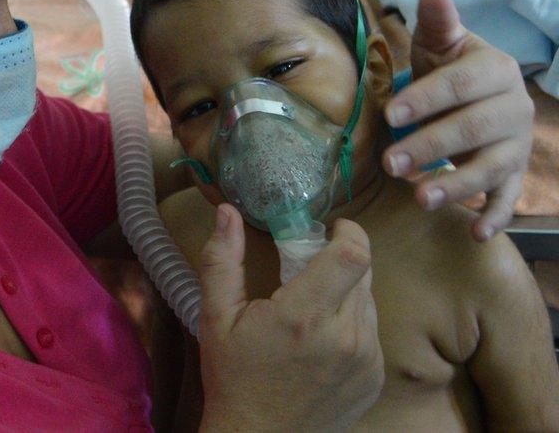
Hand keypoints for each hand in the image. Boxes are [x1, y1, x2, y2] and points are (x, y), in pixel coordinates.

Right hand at [197, 205, 382, 430]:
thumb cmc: (232, 378)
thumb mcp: (215, 318)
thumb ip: (222, 261)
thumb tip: (227, 211)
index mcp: (303, 318)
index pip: (353, 255)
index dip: (350, 231)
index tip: (333, 226)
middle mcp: (345, 338)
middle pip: (363, 272)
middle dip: (339, 259)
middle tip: (308, 267)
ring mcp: (366, 360)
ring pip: (368, 301)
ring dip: (346, 291)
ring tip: (311, 308)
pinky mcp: (374, 378)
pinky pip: (371, 331)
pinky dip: (351, 323)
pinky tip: (320, 341)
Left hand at [383, 0, 533, 240]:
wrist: (480, 96)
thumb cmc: (450, 70)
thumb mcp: (443, 45)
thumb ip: (438, 23)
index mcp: (495, 70)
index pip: (459, 85)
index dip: (426, 98)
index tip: (390, 112)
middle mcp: (513, 108)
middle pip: (472, 129)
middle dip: (431, 146)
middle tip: (390, 163)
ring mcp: (516, 145)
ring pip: (491, 167)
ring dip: (458, 185)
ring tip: (421, 199)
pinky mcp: (513, 175)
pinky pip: (508, 198)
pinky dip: (495, 217)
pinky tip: (477, 235)